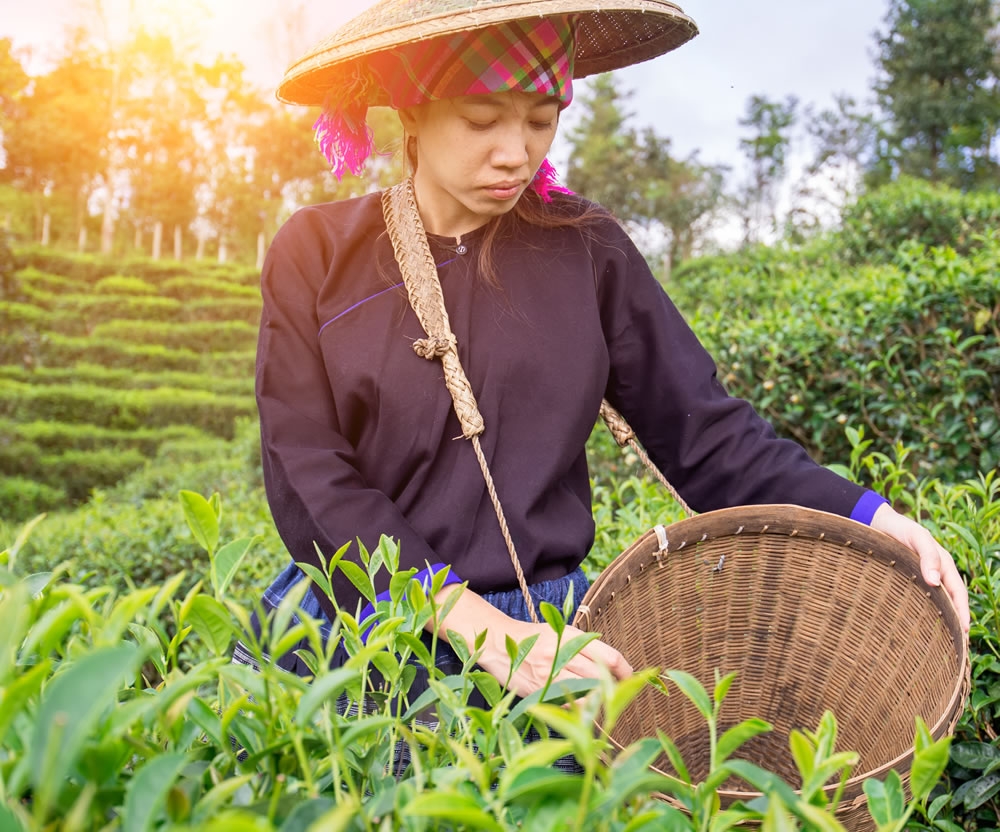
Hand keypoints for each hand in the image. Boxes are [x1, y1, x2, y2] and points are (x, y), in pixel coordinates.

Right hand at [480, 616, 632, 699]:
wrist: (499, 643)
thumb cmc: (534, 639)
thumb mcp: (560, 633)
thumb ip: (583, 646)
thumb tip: (613, 666)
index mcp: (571, 637)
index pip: (610, 657)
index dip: (625, 670)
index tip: (629, 677)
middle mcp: (562, 654)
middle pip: (601, 677)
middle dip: (614, 687)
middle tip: (617, 691)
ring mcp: (550, 674)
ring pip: (587, 694)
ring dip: (597, 699)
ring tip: (599, 699)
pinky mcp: (539, 690)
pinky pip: (568, 704)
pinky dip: (578, 707)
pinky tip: (579, 704)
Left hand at [871, 503, 969, 632]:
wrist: (878, 524)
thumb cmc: (900, 529)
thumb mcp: (917, 537)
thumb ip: (927, 556)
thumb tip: (935, 582)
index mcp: (944, 566)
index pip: (958, 593)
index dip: (963, 612)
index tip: (964, 632)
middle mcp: (936, 575)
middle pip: (950, 602)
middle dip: (955, 623)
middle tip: (957, 646)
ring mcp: (921, 580)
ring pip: (935, 604)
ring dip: (939, 621)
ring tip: (939, 643)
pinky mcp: (906, 582)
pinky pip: (919, 601)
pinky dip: (922, 614)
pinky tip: (917, 628)